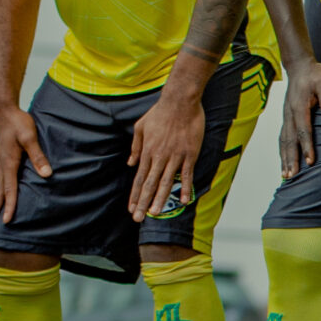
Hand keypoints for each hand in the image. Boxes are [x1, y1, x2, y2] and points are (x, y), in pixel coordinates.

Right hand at [0, 100, 51, 229]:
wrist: (5, 109)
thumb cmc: (18, 122)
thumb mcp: (30, 137)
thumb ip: (37, 156)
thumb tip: (46, 175)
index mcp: (8, 162)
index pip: (9, 189)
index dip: (9, 205)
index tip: (7, 220)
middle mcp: (2, 165)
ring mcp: (2, 162)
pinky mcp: (4, 159)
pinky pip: (1, 180)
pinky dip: (0, 191)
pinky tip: (1, 195)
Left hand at [128, 83, 206, 222]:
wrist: (179, 102)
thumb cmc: (160, 112)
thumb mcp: (140, 127)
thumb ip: (136, 146)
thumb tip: (131, 163)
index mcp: (147, 151)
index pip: (139, 178)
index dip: (135, 194)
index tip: (131, 208)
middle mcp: (159, 157)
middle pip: (150, 184)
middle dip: (143, 203)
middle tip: (138, 218)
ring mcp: (175, 156)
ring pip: (166, 182)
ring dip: (160, 199)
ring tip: (155, 213)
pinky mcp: (189, 154)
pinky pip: (186, 174)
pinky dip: (185, 188)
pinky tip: (184, 200)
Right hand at [280, 56, 320, 177]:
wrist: (299, 66)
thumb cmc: (314, 73)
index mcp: (299, 107)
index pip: (304, 131)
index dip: (306, 146)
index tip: (310, 161)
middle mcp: (289, 114)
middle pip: (289, 140)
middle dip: (290, 159)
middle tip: (291, 176)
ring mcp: (286, 116)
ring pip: (283, 141)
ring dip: (284, 158)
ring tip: (285, 175)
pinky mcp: (286, 117)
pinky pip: (282, 137)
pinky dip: (282, 151)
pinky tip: (284, 161)